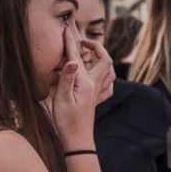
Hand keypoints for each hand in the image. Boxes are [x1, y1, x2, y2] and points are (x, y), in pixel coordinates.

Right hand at [51, 24, 107, 146]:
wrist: (78, 141)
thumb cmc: (67, 122)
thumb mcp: (61, 99)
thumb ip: (66, 78)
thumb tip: (71, 61)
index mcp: (85, 82)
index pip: (77, 56)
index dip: (70, 41)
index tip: (65, 29)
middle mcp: (95, 85)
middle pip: (104, 59)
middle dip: (94, 46)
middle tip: (81, 41)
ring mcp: (97, 93)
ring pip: (109, 71)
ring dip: (102, 58)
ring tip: (90, 53)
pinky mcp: (96, 100)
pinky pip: (108, 85)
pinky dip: (106, 76)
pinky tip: (99, 76)